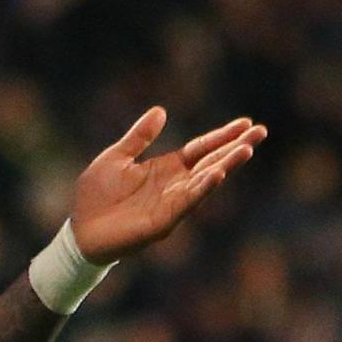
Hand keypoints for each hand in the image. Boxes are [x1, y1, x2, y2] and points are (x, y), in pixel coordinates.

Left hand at [70, 108, 265, 260]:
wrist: (80, 231)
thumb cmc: (96, 196)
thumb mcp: (116, 157)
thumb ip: (139, 137)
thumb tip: (161, 110)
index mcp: (166, 168)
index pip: (201, 148)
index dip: (223, 136)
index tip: (246, 122)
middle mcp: (175, 185)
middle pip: (212, 162)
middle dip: (236, 147)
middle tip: (261, 131)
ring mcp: (172, 203)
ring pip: (205, 181)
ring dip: (226, 166)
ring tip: (246, 149)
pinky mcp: (163, 221)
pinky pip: (187, 202)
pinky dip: (202, 188)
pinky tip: (217, 174)